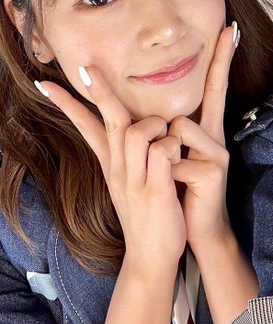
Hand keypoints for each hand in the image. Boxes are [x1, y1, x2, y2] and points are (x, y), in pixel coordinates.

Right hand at [37, 69, 185, 275]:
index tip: (44, 83)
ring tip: (168, 142)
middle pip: (111, 119)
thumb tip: (134, 126)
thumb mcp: (131, 180)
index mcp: (111, 163)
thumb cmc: (148, 213)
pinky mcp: (154, 190)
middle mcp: (118, 168)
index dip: (68, 103)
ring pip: (140, 131)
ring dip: (159, 128)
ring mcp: (134, 179)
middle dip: (100, 91)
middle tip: (88, 67)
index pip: (86, 126)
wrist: (151, 257)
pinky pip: (164, 152)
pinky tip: (178, 162)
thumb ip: (131, 153)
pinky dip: (174, 148)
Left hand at [170, 23, 238, 250]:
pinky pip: (174, 156)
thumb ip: (165, 134)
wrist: (197, 232)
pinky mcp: (214, 169)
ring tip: (173, 172)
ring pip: (178, 126)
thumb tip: (159, 112)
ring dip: (164, 148)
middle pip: (214, 90)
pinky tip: (177, 188)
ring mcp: (218, 150)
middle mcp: (215, 134)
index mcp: (203, 130)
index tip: (228, 28)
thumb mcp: (171, 158)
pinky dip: (165, 172)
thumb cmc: (181, 192)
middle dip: (221, 58)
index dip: (221, 59)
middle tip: (229, 28)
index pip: (213, 87)